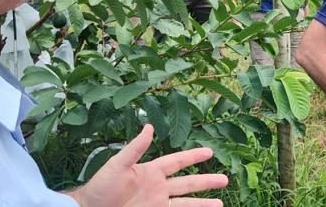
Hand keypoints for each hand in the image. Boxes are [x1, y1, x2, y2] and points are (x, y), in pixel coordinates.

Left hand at [67, 125, 227, 206]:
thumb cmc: (101, 188)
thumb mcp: (118, 165)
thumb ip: (135, 148)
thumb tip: (149, 126)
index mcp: (151, 172)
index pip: (177, 162)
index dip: (193, 156)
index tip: (210, 152)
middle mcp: (158, 188)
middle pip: (188, 184)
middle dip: (206, 182)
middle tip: (225, 180)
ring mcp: (157, 204)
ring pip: (186, 204)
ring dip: (203, 204)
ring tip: (220, 204)